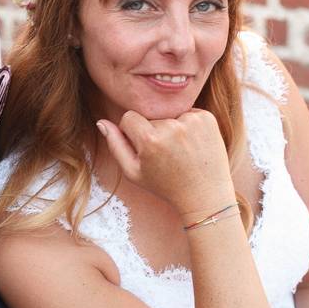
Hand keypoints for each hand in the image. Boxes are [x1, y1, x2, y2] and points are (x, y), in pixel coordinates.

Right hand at [96, 109, 234, 216]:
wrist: (205, 195)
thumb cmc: (165, 186)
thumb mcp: (133, 172)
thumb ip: (115, 145)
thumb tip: (101, 122)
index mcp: (150, 139)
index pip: (129, 117)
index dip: (132, 132)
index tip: (144, 148)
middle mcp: (171, 126)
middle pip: (150, 117)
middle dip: (153, 131)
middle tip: (166, 154)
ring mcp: (192, 120)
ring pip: (169, 114)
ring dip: (172, 127)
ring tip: (181, 151)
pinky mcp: (207, 118)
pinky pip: (188, 113)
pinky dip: (188, 125)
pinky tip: (193, 144)